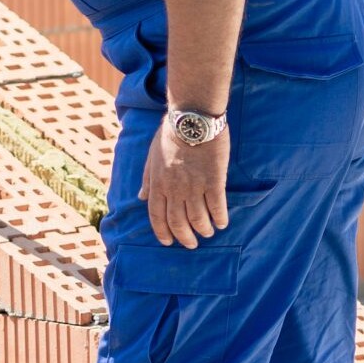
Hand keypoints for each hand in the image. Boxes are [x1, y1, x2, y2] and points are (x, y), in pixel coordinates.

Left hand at [141, 119, 228, 247]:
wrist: (191, 118)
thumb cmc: (170, 134)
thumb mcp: (152, 156)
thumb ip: (147, 179)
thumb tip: (140, 196)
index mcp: (158, 184)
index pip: (156, 216)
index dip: (162, 232)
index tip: (168, 242)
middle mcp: (174, 189)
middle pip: (178, 222)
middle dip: (184, 237)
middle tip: (192, 244)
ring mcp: (194, 186)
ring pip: (198, 218)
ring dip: (203, 229)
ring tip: (209, 232)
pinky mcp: (214, 180)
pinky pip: (217, 206)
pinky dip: (219, 218)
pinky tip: (222, 222)